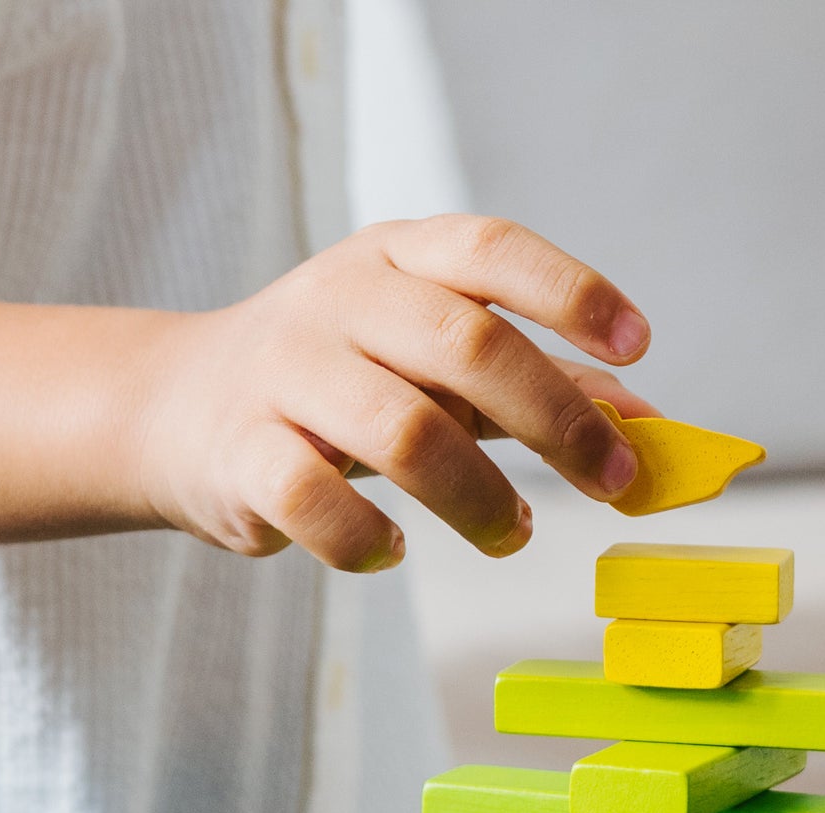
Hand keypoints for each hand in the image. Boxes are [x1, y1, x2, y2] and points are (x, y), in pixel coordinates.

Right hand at [133, 215, 657, 569]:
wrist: (175, 410)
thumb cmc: (340, 384)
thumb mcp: (437, 364)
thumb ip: (539, 385)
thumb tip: (649, 425)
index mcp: (398, 256)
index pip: (492, 250)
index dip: (571, 293)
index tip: (639, 347)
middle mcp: (339, 298)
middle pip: (467, 345)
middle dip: (557, 419)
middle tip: (612, 481)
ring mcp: (284, 373)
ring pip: (405, 433)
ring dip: (482, 498)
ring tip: (514, 533)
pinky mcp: (241, 454)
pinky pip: (318, 502)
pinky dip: (370, 541)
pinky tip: (396, 551)